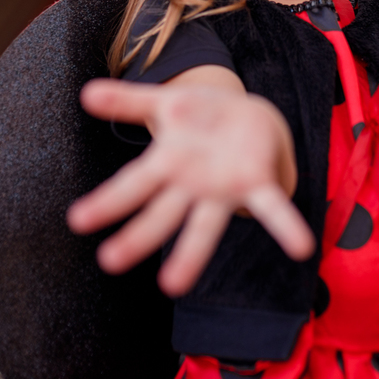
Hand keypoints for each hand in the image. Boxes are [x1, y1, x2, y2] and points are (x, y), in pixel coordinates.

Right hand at [66, 78, 314, 295]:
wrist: (251, 117)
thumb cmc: (202, 117)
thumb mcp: (165, 102)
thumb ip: (128, 101)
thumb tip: (86, 93)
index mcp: (168, 165)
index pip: (133, 185)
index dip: (107, 202)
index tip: (78, 221)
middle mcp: (192, 187)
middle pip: (162, 214)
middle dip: (137, 236)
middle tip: (110, 261)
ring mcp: (224, 190)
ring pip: (204, 226)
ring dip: (190, 255)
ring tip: (174, 285)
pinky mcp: (257, 183)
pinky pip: (272, 207)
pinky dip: (286, 226)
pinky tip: (301, 246)